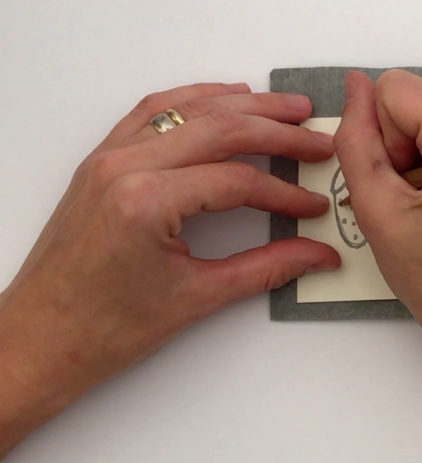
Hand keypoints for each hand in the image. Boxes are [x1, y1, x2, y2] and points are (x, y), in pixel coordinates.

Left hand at [0, 82, 339, 434]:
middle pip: (219, 128)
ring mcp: (108, 158)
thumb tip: (314, 255)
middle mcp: (124, 167)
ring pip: (187, 109)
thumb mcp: (196, 299)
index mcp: (146, 201)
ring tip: (285, 106)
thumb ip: (265, 268)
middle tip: (316, 139)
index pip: (237, 180)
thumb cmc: (103, 328)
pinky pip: (153, 112)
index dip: (285, 193)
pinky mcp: (101, 162)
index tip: (312, 208)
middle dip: (276, 130)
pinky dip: (194, 100)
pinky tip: (223, 99)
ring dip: (242, 104)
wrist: (41, 339)